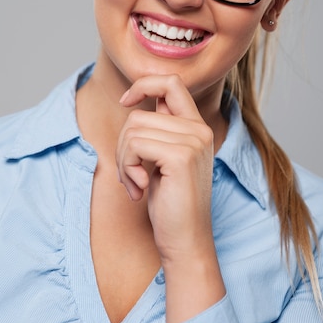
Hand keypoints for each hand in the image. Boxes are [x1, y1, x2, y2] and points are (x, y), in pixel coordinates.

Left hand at [117, 74, 214, 264]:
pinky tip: (140, 189)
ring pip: (132, 130)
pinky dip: (127, 168)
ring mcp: (193, 141)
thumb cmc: (171, 204)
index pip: (172, 82)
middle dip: (123, 146)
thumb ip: (159, 130)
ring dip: (123, 160)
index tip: (126, 101)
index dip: (144, 85)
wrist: (186, 240)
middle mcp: (199, 130)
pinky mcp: (181, 156)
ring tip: (136, 184)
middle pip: (139, 115)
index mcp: (197, 127)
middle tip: (132, 175)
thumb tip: (137, 104)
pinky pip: (134, 145)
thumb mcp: (164, 160)